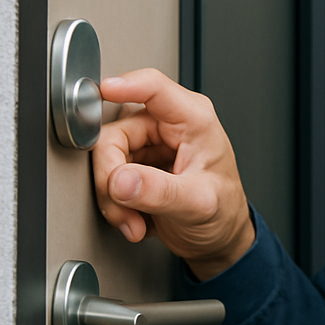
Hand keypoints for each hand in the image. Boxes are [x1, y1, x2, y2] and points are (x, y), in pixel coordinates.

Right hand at [92, 68, 254, 279]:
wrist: (219, 238)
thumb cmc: (223, 212)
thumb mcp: (198, 204)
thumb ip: (161, 192)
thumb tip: (121, 179)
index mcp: (193, 119)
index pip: (154, 87)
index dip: (124, 86)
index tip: (101, 93)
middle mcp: (168, 125)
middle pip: (113, 134)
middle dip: (112, 180)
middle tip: (126, 209)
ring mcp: (148, 143)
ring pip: (105, 159)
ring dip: (113, 199)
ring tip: (135, 221)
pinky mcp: (134, 163)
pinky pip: (106, 177)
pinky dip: (115, 205)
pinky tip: (136, 218)